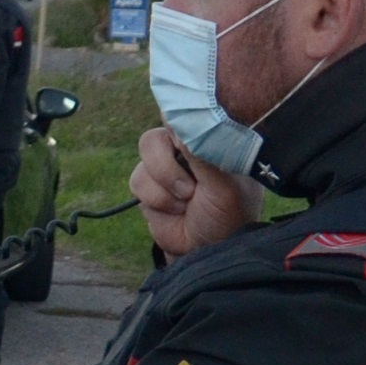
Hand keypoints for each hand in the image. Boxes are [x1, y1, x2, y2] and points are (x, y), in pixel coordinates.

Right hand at [133, 125, 262, 257]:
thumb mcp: (222, 182)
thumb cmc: (227, 214)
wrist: (208, 250)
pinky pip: (137, 181)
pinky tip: (176, 211)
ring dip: (165, 189)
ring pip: (144, 162)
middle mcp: (185, 149)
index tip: (180, 140)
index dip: (176, 122)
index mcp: (208, 140)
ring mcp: (165, 168)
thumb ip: (200, 149)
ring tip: (187, 203)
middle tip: (190, 188)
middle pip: (155, 138)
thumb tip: (174, 117)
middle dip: (167, 167)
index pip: (184, 115)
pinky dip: (157, 201)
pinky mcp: (149, 187)